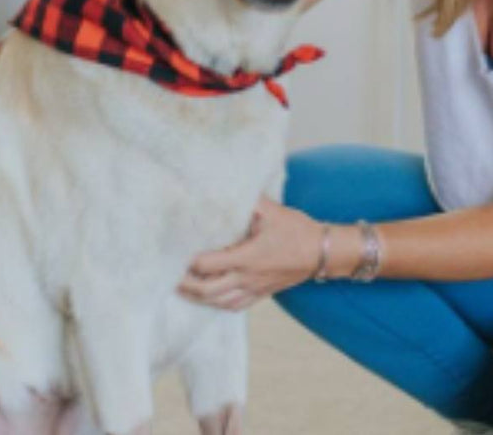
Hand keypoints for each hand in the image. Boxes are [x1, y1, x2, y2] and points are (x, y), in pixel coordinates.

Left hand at [178, 197, 323, 310]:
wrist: (323, 252)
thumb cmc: (298, 231)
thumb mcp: (272, 210)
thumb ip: (248, 201)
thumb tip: (226, 186)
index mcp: (247, 257)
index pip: (208, 264)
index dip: (188, 262)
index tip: (174, 254)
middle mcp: (248, 277)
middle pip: (208, 289)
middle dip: (186, 284)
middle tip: (168, 276)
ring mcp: (255, 288)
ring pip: (219, 301)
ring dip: (198, 296)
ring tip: (181, 288)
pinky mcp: (262, 294)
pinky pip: (234, 305)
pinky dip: (217, 303)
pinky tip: (208, 298)